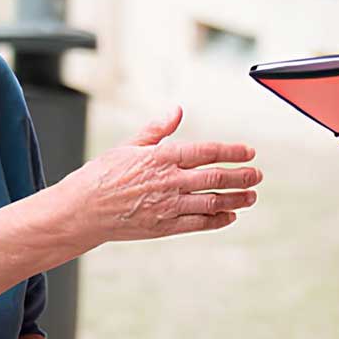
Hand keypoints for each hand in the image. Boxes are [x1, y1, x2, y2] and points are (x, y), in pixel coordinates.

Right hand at [62, 106, 260, 242]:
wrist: (81, 211)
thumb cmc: (101, 175)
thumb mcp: (128, 146)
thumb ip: (157, 130)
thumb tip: (177, 110)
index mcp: (161, 157)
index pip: (206, 152)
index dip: (232, 151)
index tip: (249, 152)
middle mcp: (168, 181)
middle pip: (215, 177)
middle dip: (241, 176)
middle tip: (258, 175)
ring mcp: (167, 206)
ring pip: (211, 202)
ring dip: (235, 199)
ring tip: (251, 196)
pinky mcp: (163, 227)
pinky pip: (197, 224)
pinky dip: (217, 220)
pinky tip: (230, 216)